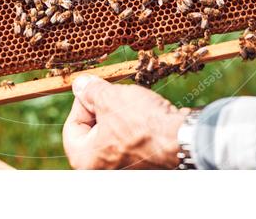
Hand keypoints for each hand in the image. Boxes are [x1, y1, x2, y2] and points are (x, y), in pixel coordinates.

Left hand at [62, 75, 188, 168]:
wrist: (182, 139)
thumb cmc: (143, 123)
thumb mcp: (109, 98)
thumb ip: (89, 91)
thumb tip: (80, 85)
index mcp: (85, 161)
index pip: (72, 126)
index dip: (82, 102)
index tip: (95, 89)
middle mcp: (101, 171)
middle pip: (92, 132)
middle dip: (102, 108)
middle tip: (113, 93)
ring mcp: (123, 170)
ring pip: (112, 135)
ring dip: (118, 115)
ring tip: (131, 101)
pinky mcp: (142, 165)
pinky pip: (130, 142)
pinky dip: (133, 127)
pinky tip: (144, 114)